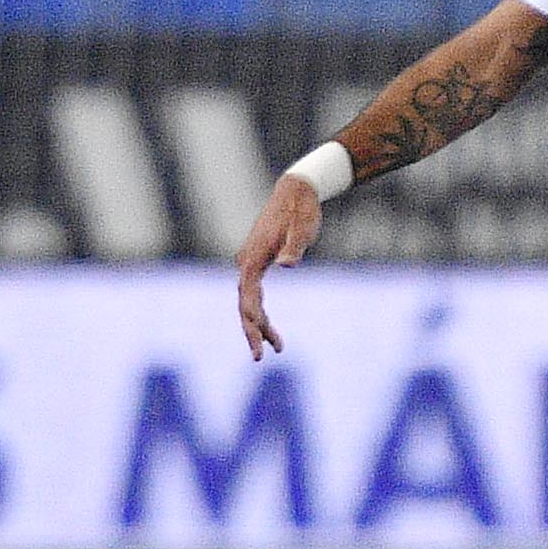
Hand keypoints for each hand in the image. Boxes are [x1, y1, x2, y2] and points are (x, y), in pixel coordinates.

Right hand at [234, 174, 322, 358]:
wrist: (296, 191)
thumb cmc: (302, 211)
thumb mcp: (303, 229)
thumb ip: (294, 248)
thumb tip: (287, 265)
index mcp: (253, 259)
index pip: (248, 298)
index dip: (252, 324)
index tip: (259, 346)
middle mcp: (246, 262)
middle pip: (245, 305)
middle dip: (253, 332)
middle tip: (263, 357)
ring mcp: (249, 263)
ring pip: (249, 301)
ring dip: (259, 325)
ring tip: (277, 348)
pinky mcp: (257, 262)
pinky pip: (254, 294)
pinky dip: (260, 311)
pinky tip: (269, 327)